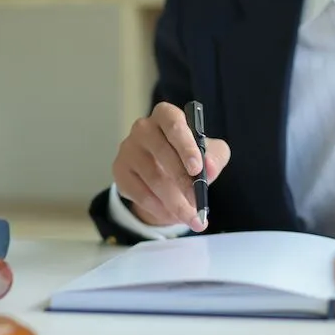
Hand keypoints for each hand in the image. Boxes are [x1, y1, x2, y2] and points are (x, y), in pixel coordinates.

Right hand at [112, 102, 230, 230]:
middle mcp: (144, 128)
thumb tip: (208, 168)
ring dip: (175, 203)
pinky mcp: (119, 170)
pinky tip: (172, 215)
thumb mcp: (210, 154)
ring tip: (191, 218)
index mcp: (167, 115)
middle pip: (163, 154)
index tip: (197, 169)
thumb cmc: (189, 157)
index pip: (174, 124)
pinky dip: (159, 208)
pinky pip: (140, 193)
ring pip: (153, 179)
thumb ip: (214, 158)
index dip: (186, 146)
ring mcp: (128, 148)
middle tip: (199, 203)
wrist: (164, 173)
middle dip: (184, 182)